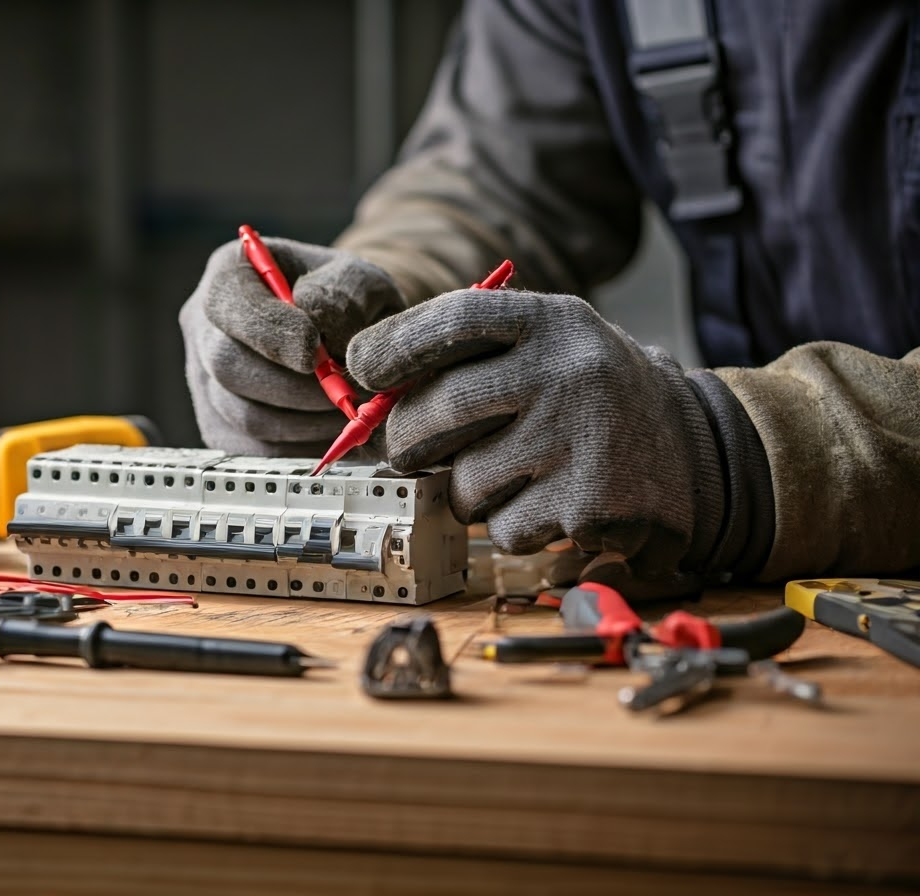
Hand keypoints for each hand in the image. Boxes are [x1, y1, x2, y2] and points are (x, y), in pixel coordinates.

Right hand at [179, 236, 404, 455]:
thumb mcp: (357, 279)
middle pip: (226, 364)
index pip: (227, 301)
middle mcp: (205, 326)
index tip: (316, 353)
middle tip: (345, 392)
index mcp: (230, 273)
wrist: (350, 335)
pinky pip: (253, 449)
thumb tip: (321, 327)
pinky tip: (329, 429)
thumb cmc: (348, 301)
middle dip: (294, 386)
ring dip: (304, 420)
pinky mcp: (220, 426)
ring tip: (347, 411)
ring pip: (243, 414)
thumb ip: (342, 291)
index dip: (268, 331)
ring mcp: (205, 380)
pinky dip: (299, 446)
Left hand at [346, 289, 726, 596]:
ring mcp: (579, 440)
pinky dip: (515, 525)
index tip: (363, 368)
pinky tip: (555, 503)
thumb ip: (474, 358)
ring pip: (465, 484)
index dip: (395, 345)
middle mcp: (567, 372)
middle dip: (408, 439)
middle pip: (437, 411)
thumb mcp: (550, 349)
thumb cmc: (592, 398)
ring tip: (518, 473)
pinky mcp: (589, 504)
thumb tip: (374, 395)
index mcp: (553, 323)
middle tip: (412, 449)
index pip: (453, 320)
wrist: (700, 452)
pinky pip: (504, 529)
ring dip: (471, 491)